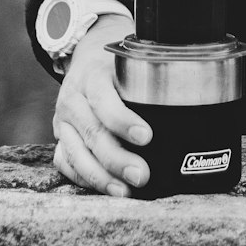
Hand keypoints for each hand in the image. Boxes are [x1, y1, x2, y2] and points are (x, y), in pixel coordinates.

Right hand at [52, 14, 150, 195]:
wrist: (86, 55)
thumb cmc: (116, 65)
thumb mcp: (129, 62)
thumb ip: (147, 82)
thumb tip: (186, 108)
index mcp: (92, 76)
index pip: (104, 99)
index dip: (123, 120)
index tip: (147, 137)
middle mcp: (74, 98)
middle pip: (92, 133)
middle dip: (117, 159)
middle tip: (142, 175)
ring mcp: (63, 120)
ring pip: (75, 153)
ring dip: (101, 177)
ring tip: (125, 191)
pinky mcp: (60, 137)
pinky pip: (65, 163)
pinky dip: (84, 179)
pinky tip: (105, 188)